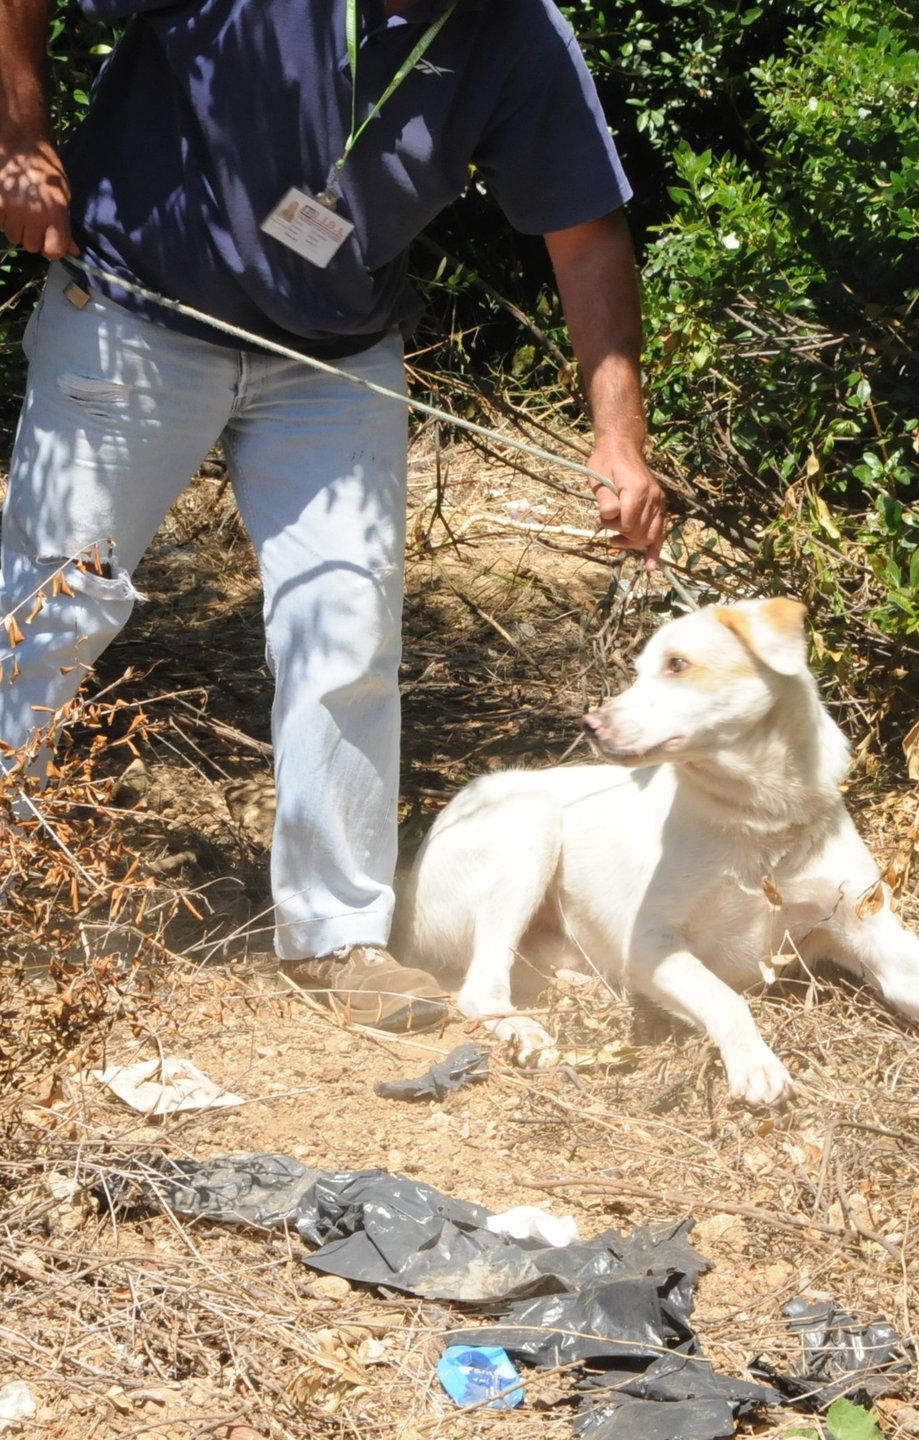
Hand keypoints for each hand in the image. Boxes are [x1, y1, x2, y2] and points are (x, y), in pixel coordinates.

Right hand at [0, 136, 77, 259]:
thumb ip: (65, 224)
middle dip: (34, 238)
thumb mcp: (64, 196)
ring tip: (21, 211)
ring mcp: (13, 209)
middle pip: (31, 247)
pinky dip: (3, 218)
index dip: (53, 250)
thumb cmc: (47, 168)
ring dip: (18, 229)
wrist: (22, 142)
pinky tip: (9, 204)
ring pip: (14, 237)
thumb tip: (72, 250)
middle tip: (34, 222)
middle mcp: (34, 215)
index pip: (54, 251)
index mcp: (55, 213)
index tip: (50, 241)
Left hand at [587, 445, 666, 566]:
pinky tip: (650, 565)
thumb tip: (610, 517)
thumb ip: (605, 499)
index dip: (613, 527)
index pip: (627, 524)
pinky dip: (655, 549)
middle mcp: (652, 497)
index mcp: (637, 490)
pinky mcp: (660, 505)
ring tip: (618, 542)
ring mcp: (659, 501)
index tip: (601, 519)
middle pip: (639, 533)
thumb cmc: (606, 462)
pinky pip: (661, 531)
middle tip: (608, 531)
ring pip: (651, 536)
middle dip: (622, 537)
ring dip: (634, 544)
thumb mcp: (597, 477)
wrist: (622, 447)